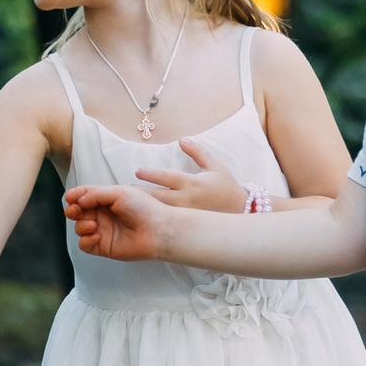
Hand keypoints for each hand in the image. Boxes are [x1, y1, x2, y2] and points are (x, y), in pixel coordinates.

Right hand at [64, 183, 175, 260]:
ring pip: (79, 228)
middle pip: (77, 212)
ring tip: (93, 225)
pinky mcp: (103, 247)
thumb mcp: (119, 192)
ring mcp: (102, 231)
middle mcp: (102, 215)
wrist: (157, 230)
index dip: (74, 196)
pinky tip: (96, 236)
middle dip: (72, 210)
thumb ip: (95, 194)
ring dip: (81, 225)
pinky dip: (85, 240)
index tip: (70, 197)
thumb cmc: (143, 208)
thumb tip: (78, 201)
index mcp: (106, 200)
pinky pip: (84, 245)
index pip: (84, 196)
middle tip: (75, 211)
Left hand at [134, 136, 248, 211]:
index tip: (137, 171)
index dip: (151, 174)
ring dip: (144, 207)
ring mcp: (186, 216)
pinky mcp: (186, 226)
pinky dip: (153, 219)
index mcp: (193, 184)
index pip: (168, 178)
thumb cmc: (226, 187)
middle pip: (158, 197)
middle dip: (141, 193)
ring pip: (160, 212)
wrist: (240, 212)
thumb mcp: (215, 166)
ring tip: (127, 204)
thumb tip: (182, 139)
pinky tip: (142, 217)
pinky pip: (166, 222)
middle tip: (125, 190)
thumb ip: (197, 151)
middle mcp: (187, 201)